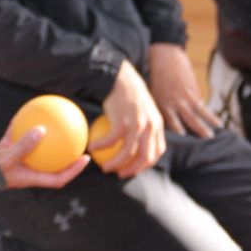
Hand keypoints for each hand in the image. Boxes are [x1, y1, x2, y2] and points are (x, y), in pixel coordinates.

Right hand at [0, 126, 87, 189]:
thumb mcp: (7, 158)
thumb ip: (24, 146)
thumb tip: (42, 129)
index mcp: (32, 177)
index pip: (58, 178)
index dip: (73, 170)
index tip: (85, 159)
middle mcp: (29, 170)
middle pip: (53, 164)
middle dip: (67, 155)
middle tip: (80, 141)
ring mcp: (20, 160)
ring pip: (39, 149)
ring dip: (49, 139)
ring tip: (60, 124)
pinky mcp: (10, 150)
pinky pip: (23, 136)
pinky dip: (27, 125)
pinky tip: (32, 110)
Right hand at [94, 60, 165, 177]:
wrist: (121, 77)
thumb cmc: (128, 93)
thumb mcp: (144, 109)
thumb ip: (144, 125)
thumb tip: (134, 143)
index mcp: (157, 124)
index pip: (157, 151)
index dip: (146, 163)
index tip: (134, 167)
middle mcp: (150, 127)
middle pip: (145, 157)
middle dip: (132, 169)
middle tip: (120, 174)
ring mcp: (137, 125)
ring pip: (128, 153)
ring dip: (115, 163)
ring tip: (105, 167)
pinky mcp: (122, 122)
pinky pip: (111, 141)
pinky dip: (101, 146)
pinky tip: (92, 148)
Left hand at [146, 43, 220, 137]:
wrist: (165, 57)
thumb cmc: (157, 76)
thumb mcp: (154, 94)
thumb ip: (162, 108)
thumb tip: (168, 121)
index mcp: (161, 105)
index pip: (170, 125)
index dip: (177, 136)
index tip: (183, 146)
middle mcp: (173, 103)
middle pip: (186, 122)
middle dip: (196, 132)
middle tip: (204, 143)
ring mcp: (184, 97)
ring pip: (197, 114)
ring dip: (206, 125)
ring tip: (213, 134)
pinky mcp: (193, 90)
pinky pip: (202, 105)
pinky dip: (210, 114)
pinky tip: (218, 122)